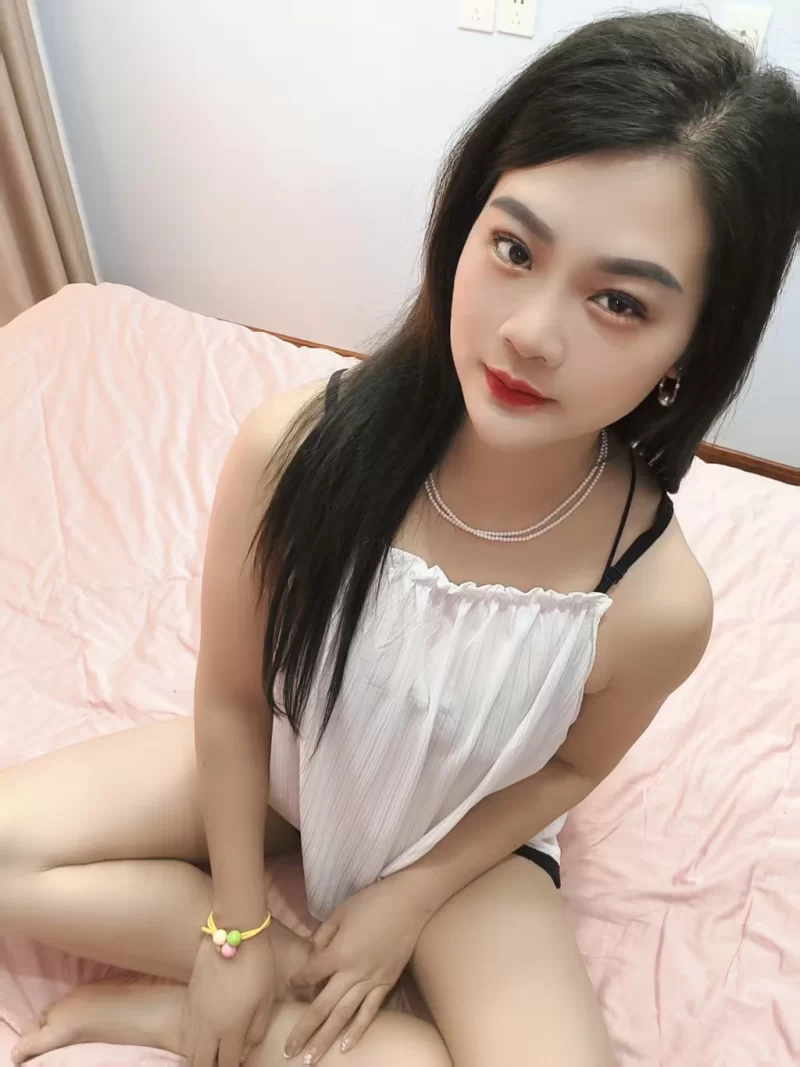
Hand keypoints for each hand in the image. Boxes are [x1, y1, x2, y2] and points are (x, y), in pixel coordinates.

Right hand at [181, 934, 276, 1066]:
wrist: (234, 934)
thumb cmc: (257, 966)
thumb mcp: (266, 1000)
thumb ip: (256, 1031)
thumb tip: (244, 1051)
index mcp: (230, 1029)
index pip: (227, 1066)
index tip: (239, 1066)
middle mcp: (207, 1027)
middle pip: (201, 1064)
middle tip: (222, 1062)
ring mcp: (194, 1014)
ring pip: (189, 1051)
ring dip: (199, 1058)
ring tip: (212, 1055)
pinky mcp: (188, 1000)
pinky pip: (184, 1033)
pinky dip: (191, 1043)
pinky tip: (203, 1039)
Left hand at [283, 876, 431, 1062]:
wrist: (409, 901)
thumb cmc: (372, 901)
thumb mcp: (340, 912)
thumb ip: (324, 935)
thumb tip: (316, 953)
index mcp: (338, 953)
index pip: (311, 974)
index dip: (298, 981)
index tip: (292, 985)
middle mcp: (352, 972)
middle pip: (323, 1007)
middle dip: (304, 1030)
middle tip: (290, 1052)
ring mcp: (372, 981)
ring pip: (344, 1016)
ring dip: (326, 1039)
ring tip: (310, 1059)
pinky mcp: (387, 983)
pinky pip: (369, 1012)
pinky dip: (358, 1030)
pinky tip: (345, 1047)